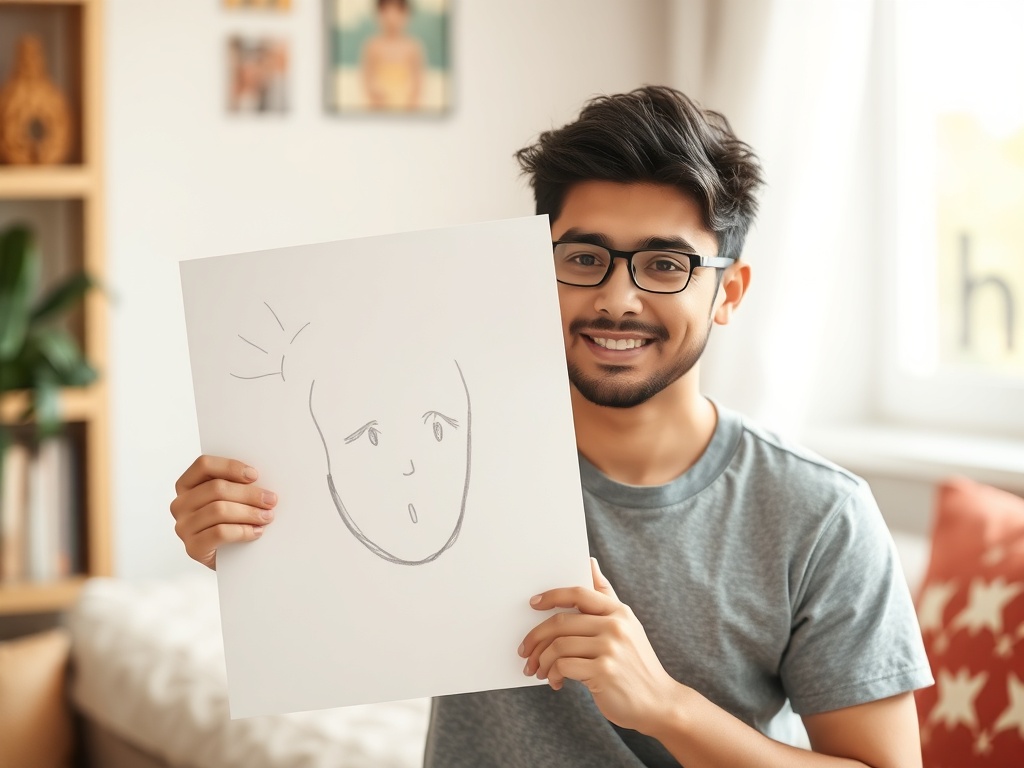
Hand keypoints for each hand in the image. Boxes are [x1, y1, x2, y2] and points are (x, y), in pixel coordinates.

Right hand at [170, 455, 276, 569]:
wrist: (230, 558)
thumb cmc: (232, 521)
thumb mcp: (232, 498)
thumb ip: (238, 485)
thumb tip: (260, 480)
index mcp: (187, 485)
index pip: (204, 465)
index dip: (230, 467)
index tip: (254, 475)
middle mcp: (180, 504)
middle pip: (216, 489)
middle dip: (249, 494)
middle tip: (271, 500)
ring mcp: (184, 527)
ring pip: (219, 510)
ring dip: (249, 512)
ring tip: (267, 516)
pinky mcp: (193, 547)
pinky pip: (220, 533)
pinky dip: (243, 531)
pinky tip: (256, 532)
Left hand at [518, 558, 681, 732]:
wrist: (658, 702)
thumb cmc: (635, 663)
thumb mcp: (627, 625)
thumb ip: (606, 595)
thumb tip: (589, 561)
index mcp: (619, 611)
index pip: (578, 593)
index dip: (551, 596)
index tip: (533, 604)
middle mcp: (615, 626)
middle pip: (560, 622)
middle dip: (535, 638)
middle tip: (525, 651)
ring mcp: (610, 648)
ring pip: (558, 646)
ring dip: (542, 661)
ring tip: (539, 671)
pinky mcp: (604, 672)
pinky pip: (564, 667)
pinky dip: (553, 675)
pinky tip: (555, 681)